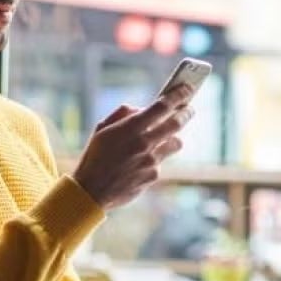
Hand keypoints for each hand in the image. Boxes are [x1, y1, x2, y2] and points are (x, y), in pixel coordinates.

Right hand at [70, 85, 195, 209]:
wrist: (91, 191)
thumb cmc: (95, 157)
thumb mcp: (102, 129)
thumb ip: (123, 115)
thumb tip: (142, 109)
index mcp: (130, 128)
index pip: (161, 107)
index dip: (177, 95)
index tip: (186, 88)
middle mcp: (144, 143)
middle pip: (176, 123)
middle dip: (186, 113)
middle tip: (189, 109)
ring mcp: (151, 160)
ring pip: (175, 143)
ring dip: (173, 137)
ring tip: (168, 136)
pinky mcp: (153, 176)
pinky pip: (161, 161)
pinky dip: (156, 157)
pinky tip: (142, 162)